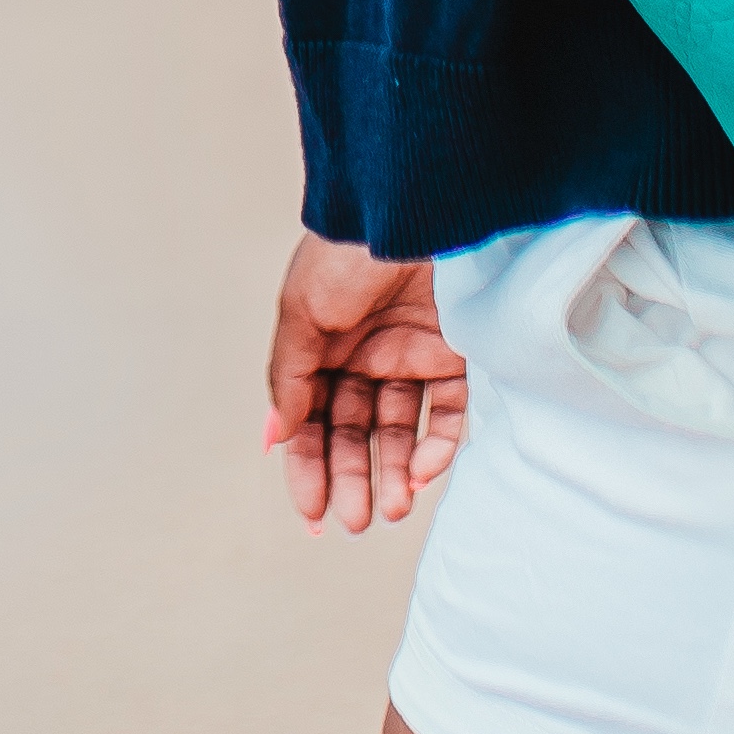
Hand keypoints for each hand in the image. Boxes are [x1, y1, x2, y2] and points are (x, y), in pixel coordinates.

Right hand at [262, 232, 467, 530]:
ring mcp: (414, 357)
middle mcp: (367, 357)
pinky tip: (421, 471)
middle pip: (355, 432)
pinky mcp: (458, 357)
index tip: (312, 512)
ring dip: (393, 473)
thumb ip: (289, 378)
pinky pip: (448, 414)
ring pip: (400, 431)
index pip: (312, 419)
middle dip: (352, 478)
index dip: (309, 466)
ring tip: (392, 509)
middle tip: (354, 520)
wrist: (415, 212)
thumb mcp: (302, 313)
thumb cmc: (347, 254)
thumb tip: (276, 437)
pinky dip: (436, 446)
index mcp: (323, 347)